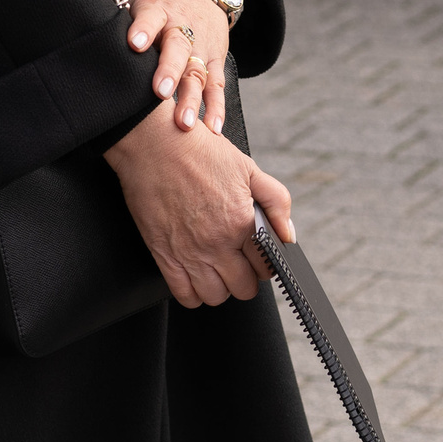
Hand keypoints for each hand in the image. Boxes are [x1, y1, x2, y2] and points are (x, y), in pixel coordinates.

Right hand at [104, 103, 295, 306]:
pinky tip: (195, 276)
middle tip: (238, 263)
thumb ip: (276, 202)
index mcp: (242, 222)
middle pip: (243, 288)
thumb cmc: (199, 151)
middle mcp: (217, 243)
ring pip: (215, 297)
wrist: (153, 144)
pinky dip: (192, 293)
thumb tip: (289, 234)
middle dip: (245, 278)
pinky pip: (184, 295)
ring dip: (220, 287)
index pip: (266, 267)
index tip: (257, 256)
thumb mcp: (248, 168)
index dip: (265, 264)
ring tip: (217, 270)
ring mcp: (190, 253)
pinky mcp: (164, 256)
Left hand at [126, 0, 232, 130]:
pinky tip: (212, 128)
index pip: (149, 17)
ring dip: (192, 99)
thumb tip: (89, 52)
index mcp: (158, 11)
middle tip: (160, 92)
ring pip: (197, 72)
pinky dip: (216, 107)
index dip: (142, 29)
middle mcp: (182, 28)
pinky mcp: (216, 58)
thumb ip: (122, 27)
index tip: (134, 44)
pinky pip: (217, 85)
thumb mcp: (140, 5)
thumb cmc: (160, 3)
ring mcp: (201, 45)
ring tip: (184, 123)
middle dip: (169, 71)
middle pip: (177, 48)